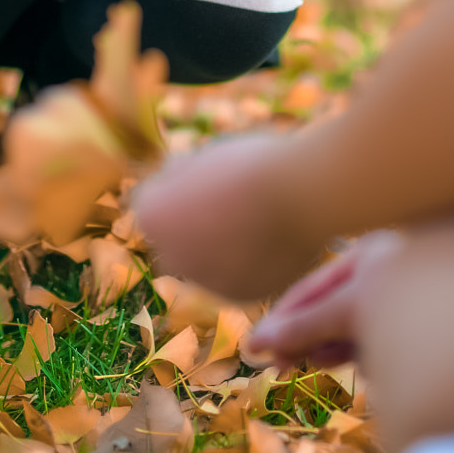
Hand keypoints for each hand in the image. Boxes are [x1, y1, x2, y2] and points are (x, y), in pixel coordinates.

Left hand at [134, 129, 325, 301]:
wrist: (302, 195)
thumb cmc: (252, 165)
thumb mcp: (206, 156)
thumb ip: (182, 177)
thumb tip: (174, 181)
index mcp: (153, 217)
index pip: (150, 201)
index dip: (177, 183)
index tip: (205, 171)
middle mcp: (171, 256)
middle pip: (172, 239)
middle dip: (189, 225)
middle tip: (228, 199)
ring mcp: (205, 282)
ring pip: (203, 262)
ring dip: (216, 247)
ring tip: (255, 219)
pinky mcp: (240, 296)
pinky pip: (234, 278)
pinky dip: (244, 264)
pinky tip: (268, 240)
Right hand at [242, 233, 401, 369]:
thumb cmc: (416, 298)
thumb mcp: (353, 308)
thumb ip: (308, 324)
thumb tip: (259, 341)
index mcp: (368, 254)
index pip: (312, 288)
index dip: (282, 317)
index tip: (255, 346)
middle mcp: (384, 272)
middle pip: (330, 310)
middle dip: (309, 338)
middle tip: (281, 368)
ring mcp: (401, 303)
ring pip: (353, 331)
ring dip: (335, 349)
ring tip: (324, 363)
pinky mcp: (417, 334)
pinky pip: (377, 345)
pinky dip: (365, 356)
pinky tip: (364, 362)